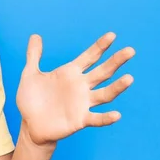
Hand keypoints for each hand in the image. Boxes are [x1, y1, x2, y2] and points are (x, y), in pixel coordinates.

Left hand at [16, 32, 134, 145]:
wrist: (29, 124)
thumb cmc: (31, 99)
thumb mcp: (30, 74)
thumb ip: (34, 55)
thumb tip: (35, 35)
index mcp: (70, 73)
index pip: (89, 57)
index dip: (100, 46)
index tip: (112, 35)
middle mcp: (80, 86)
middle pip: (102, 72)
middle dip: (115, 61)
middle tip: (130, 50)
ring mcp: (82, 103)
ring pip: (105, 94)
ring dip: (117, 87)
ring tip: (129, 78)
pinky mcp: (79, 119)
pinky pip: (96, 118)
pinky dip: (106, 118)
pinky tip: (116, 115)